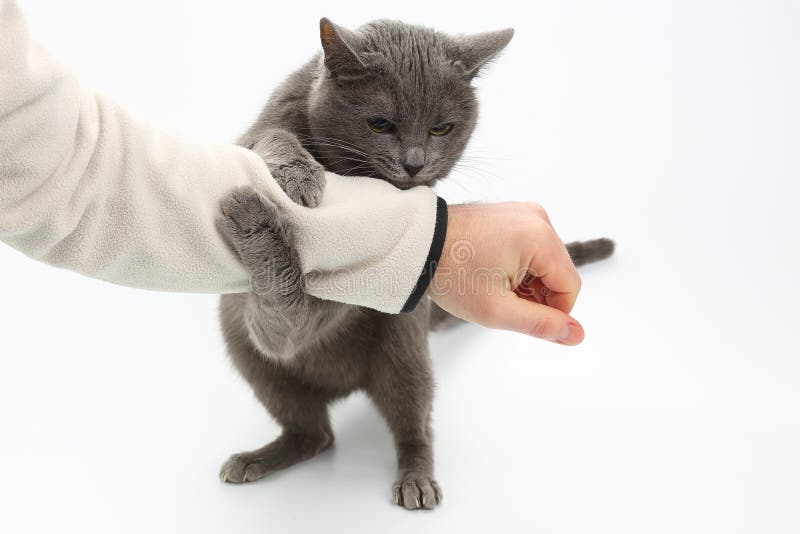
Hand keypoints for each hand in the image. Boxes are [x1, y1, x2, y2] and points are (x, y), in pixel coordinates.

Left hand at [428, 203, 583, 344]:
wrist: (417, 243)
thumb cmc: (452, 275)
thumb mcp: (496, 310)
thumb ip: (540, 324)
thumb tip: (578, 335)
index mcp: (539, 237)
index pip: (570, 287)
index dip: (552, 312)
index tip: (519, 317)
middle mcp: (539, 218)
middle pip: (559, 273)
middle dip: (537, 295)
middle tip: (500, 300)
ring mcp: (526, 213)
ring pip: (547, 263)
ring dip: (528, 282)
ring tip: (493, 285)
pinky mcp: (514, 214)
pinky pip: (533, 248)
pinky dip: (520, 267)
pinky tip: (493, 271)